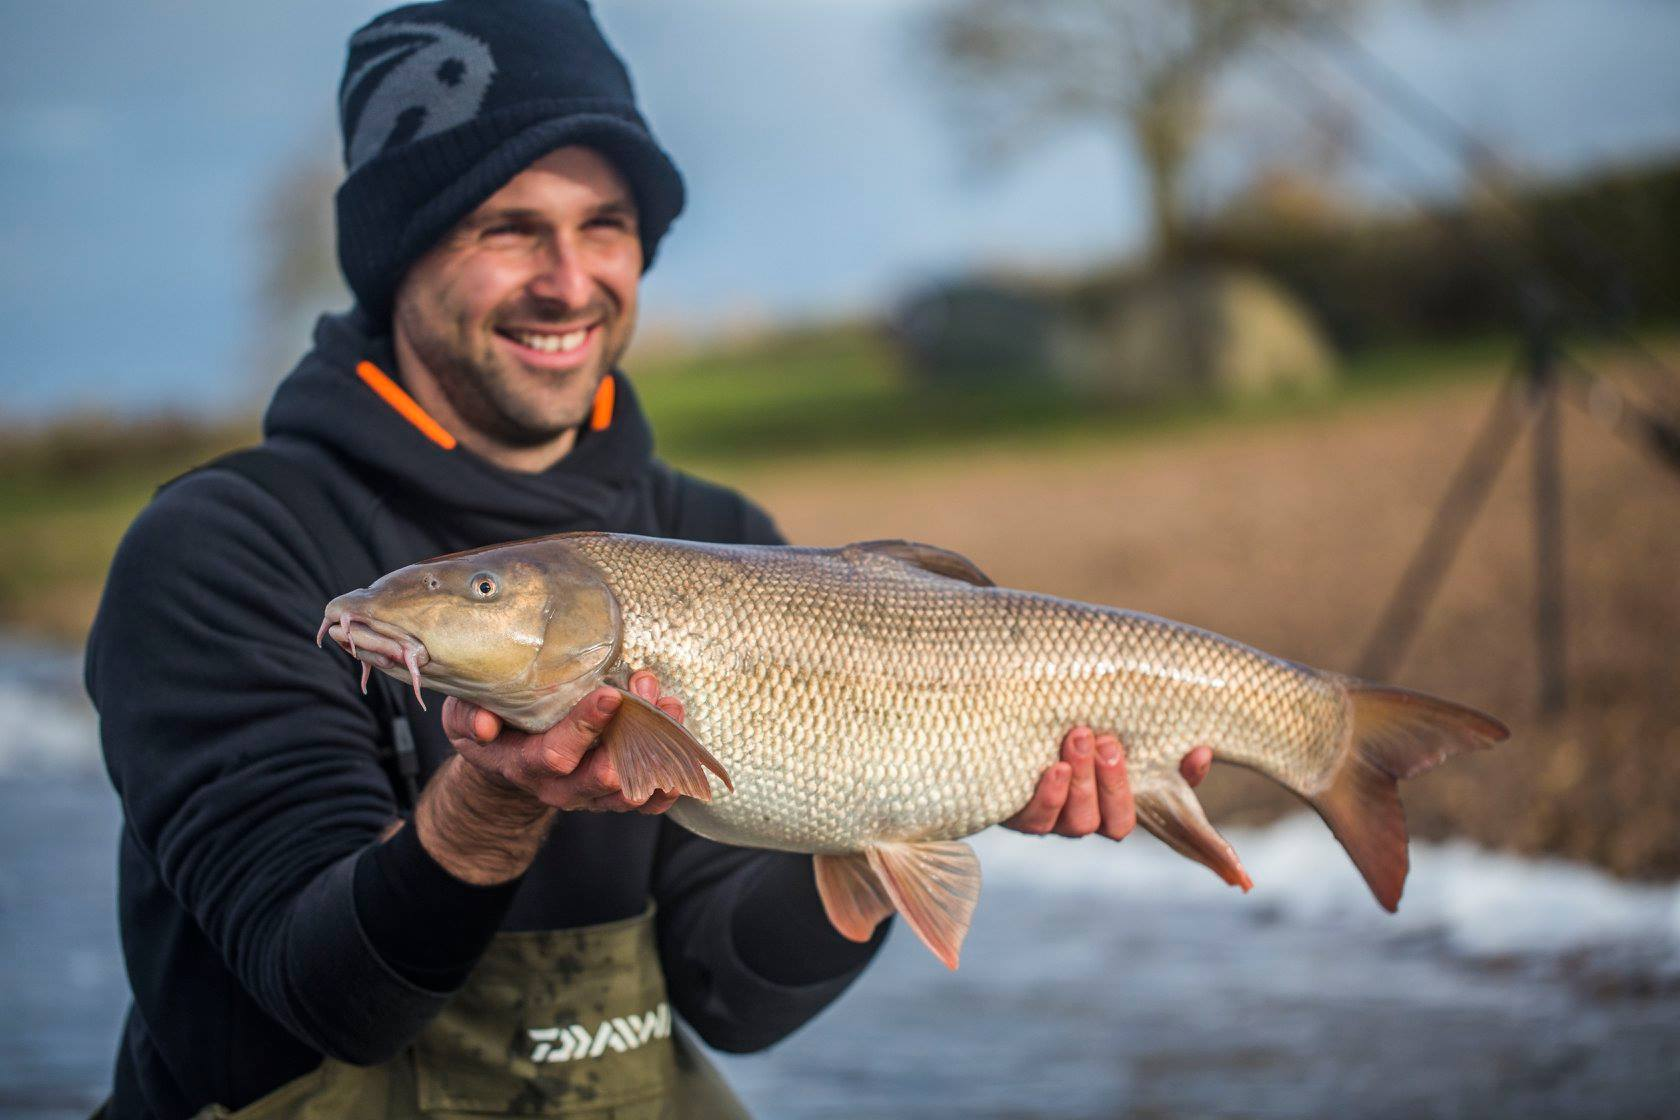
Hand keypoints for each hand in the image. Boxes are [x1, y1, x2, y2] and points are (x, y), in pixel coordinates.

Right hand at [442, 670, 685, 814]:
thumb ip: (470, 717)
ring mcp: (592, 794)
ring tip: (671, 707)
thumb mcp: (464, 716)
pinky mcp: (614, 794)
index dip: (585, 726)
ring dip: (657, 748)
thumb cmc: (488, 726)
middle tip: (647, 692)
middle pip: (603, 774)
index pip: (557, 754)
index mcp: (525, 765)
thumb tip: (486, 726)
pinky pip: (649, 798)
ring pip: (633, 784)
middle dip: (631, 733)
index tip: (610, 694)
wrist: (506, 759)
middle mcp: (562, 787)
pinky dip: (670, 777)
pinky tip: (685, 750)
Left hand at [1004, 728, 1212, 838]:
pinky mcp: (1019, 817)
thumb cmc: (1063, 727)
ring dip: (1084, 782)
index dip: (1192, 804)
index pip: (1170, 810)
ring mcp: (1055, 822)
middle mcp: (1091, 818)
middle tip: (1107, 741)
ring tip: (1079, 737)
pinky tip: (1054, 768)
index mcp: (1120, 800)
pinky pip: (1037, 821)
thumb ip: (1151, 739)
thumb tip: (1200, 749)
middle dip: (1115, 782)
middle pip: (1116, 823)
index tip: (1202, 757)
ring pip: (1079, 822)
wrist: (995, 732)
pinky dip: (1049, 796)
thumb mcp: (1106, 728)